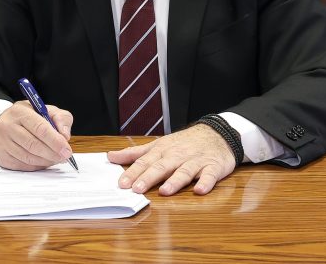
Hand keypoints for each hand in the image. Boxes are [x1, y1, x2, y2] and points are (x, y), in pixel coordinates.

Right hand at [0, 100, 74, 170]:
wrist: (3, 124)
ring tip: (56, 159)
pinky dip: (37, 166)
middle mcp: (8, 126)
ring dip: (46, 161)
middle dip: (53, 153)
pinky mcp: (2, 156)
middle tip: (65, 157)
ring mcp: (3, 143)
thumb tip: (65, 136)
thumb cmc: (27, 117)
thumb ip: (60, 118)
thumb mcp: (45, 110)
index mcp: (20, 112)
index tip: (67, 149)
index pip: (40, 128)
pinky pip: (23, 166)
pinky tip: (44, 161)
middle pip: (33, 145)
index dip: (55, 141)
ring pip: (29, 158)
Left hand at [107, 123, 236, 195]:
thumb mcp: (157, 145)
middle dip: (148, 177)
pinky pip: (209, 175)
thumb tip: (110, 157)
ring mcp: (195, 161)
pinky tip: (200, 190)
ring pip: (184, 171)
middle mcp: (177, 155)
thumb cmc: (182, 143)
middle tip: (137, 189)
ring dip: (174, 181)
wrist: (215, 134)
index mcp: (162, 151)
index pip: (144, 162)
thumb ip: (134, 153)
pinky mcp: (213, 167)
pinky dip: (205, 182)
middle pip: (161, 166)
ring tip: (165, 191)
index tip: (121, 183)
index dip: (133, 172)